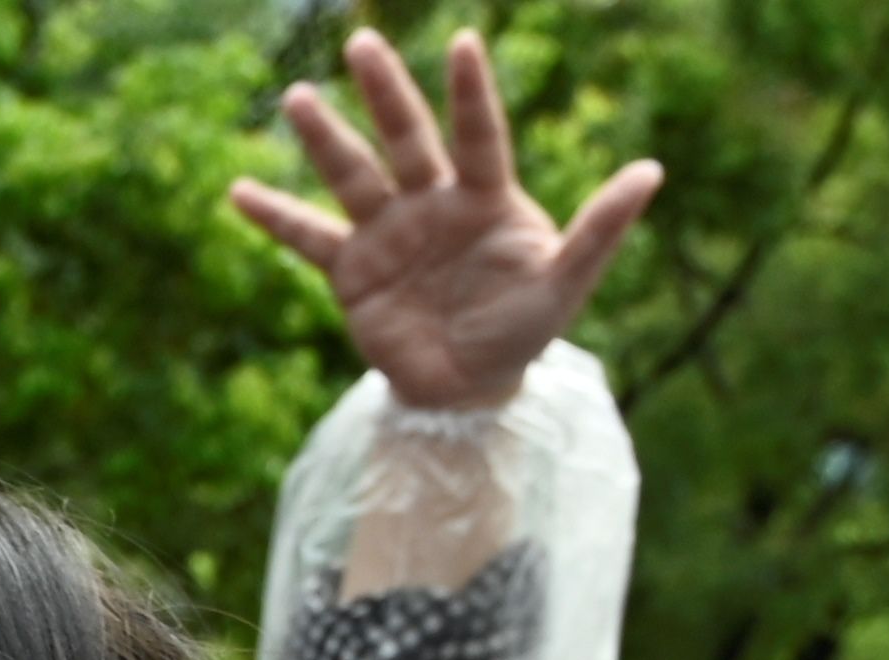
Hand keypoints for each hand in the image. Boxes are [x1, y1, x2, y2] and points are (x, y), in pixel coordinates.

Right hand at [233, 28, 661, 417]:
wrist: (469, 388)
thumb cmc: (524, 329)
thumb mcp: (567, 284)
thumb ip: (602, 228)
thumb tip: (652, 170)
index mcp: (487, 199)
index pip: (478, 135)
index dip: (470, 93)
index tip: (463, 42)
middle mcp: (433, 203)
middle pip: (406, 139)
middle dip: (385, 94)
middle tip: (361, 44)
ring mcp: (388, 233)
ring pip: (353, 176)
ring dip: (325, 139)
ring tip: (297, 98)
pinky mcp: (352, 271)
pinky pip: (308, 238)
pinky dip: (274, 216)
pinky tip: (237, 191)